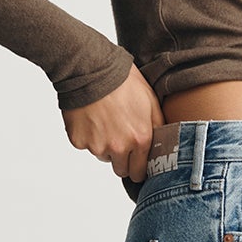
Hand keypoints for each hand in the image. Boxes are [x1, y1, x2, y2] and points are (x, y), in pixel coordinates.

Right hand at [61, 66, 164, 182]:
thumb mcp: (151, 101)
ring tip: (105, 121)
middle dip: (122, 160)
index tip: (136, 162)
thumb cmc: (122, 81)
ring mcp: (96, 146)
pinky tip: (91, 117)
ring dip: (105, 145)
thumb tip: (162, 144)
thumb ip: (158, 127)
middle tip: (120, 140)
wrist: (91, 69)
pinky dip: (88, 135)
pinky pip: (85, 145)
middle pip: (120, 170)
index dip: (138, 168)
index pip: (139, 172)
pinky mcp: (78, 141)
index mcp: (140, 139)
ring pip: (102, 156)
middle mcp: (119, 147)